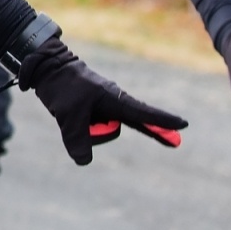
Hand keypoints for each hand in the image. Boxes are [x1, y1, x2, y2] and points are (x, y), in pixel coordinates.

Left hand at [18, 35, 187, 164]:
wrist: (46, 68)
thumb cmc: (62, 86)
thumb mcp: (68, 115)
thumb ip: (76, 140)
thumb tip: (84, 161)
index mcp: (114, 99)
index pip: (143, 113)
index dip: (163, 121)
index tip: (184, 125)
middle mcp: (113, 103)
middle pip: (122, 129)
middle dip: (130, 132)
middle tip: (174, 142)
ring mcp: (104, 107)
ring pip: (101, 132)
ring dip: (86, 129)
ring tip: (69, 110)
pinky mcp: (93, 110)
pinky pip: (93, 127)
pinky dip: (83, 128)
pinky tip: (70, 117)